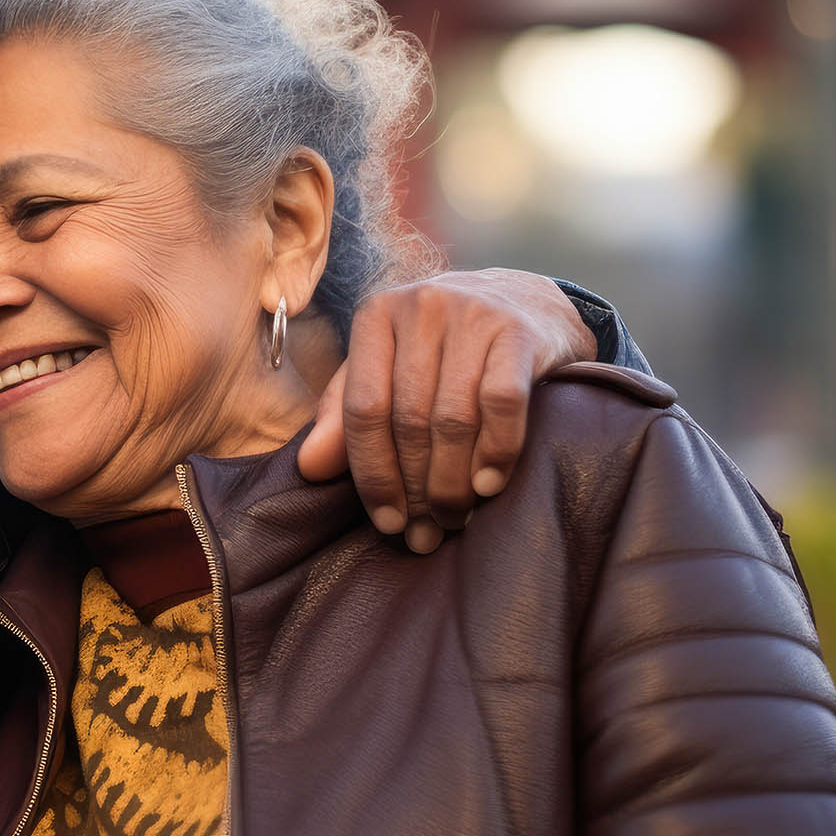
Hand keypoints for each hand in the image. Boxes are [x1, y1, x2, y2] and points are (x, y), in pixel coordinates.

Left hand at [297, 268, 598, 549]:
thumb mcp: (388, 369)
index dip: (373, 473)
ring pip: (453, 417)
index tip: (387, 522)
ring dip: (452, 482)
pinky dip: (495, 452)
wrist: (526, 301)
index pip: (363, 408)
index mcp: (376, 315)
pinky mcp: (520, 331)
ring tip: (453, 519)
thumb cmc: (443, 348)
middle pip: (408, 419)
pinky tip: (487, 486)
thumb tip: (309, 468)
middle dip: (415, 488)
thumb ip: (345, 416)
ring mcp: (473, 315)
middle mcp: (421, 307)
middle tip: (424, 534)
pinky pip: (502, 403)